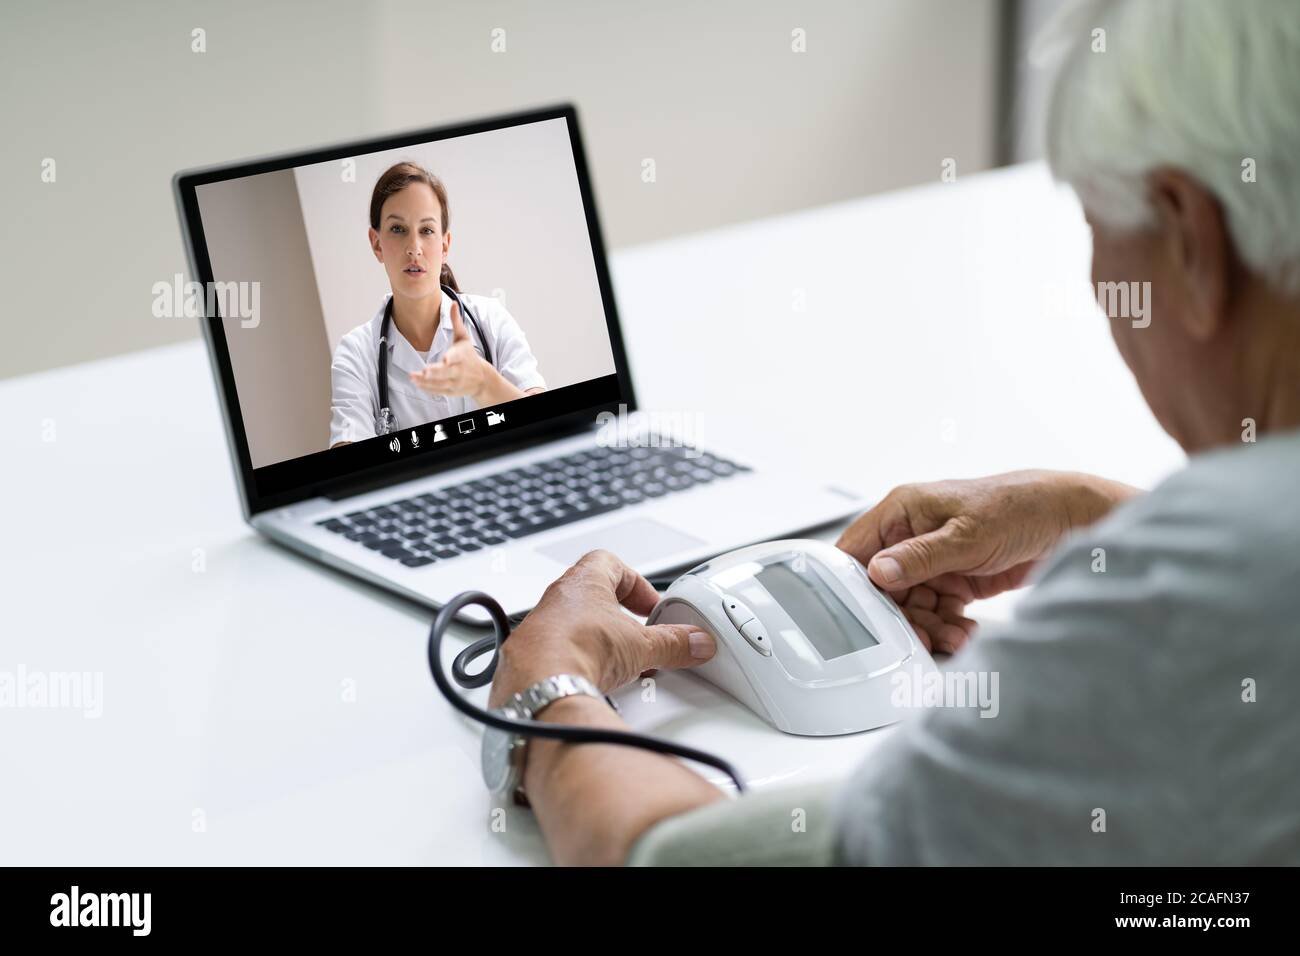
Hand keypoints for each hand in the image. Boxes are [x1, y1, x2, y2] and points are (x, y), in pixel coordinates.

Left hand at [409, 298, 491, 401]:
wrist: (482, 379)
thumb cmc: (470, 355)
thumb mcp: (464, 337)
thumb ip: (456, 321)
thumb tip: (453, 302)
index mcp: (462, 355)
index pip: (457, 356)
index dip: (451, 358)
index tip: (445, 359)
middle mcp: (459, 370)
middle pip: (447, 372)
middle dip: (436, 372)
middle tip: (424, 371)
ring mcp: (455, 382)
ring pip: (440, 383)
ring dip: (426, 381)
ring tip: (413, 377)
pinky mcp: (451, 391)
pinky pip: (438, 391)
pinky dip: (428, 388)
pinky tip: (417, 384)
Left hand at [487, 550, 716, 708]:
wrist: (542, 684)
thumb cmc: (579, 648)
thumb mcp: (641, 645)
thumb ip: (673, 643)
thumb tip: (695, 642)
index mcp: (583, 581)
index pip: (611, 563)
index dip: (635, 584)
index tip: (649, 606)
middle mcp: (556, 599)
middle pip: (593, 596)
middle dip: (619, 616)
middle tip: (637, 634)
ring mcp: (539, 627)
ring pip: (573, 625)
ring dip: (597, 640)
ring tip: (618, 661)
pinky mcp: (527, 657)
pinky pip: (557, 651)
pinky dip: (578, 661)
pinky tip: (593, 679)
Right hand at [836, 470, 1138, 653]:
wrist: (1069, 519)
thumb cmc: (1018, 507)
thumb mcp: (965, 535)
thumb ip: (919, 557)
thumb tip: (877, 572)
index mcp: (901, 512)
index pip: (855, 551)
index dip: (853, 585)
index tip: (864, 615)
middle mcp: (910, 536)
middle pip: (883, 589)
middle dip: (901, 616)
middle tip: (921, 635)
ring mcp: (932, 560)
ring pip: (911, 605)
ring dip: (929, 626)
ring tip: (954, 636)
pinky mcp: (953, 579)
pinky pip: (936, 611)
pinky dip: (947, 626)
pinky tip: (964, 630)